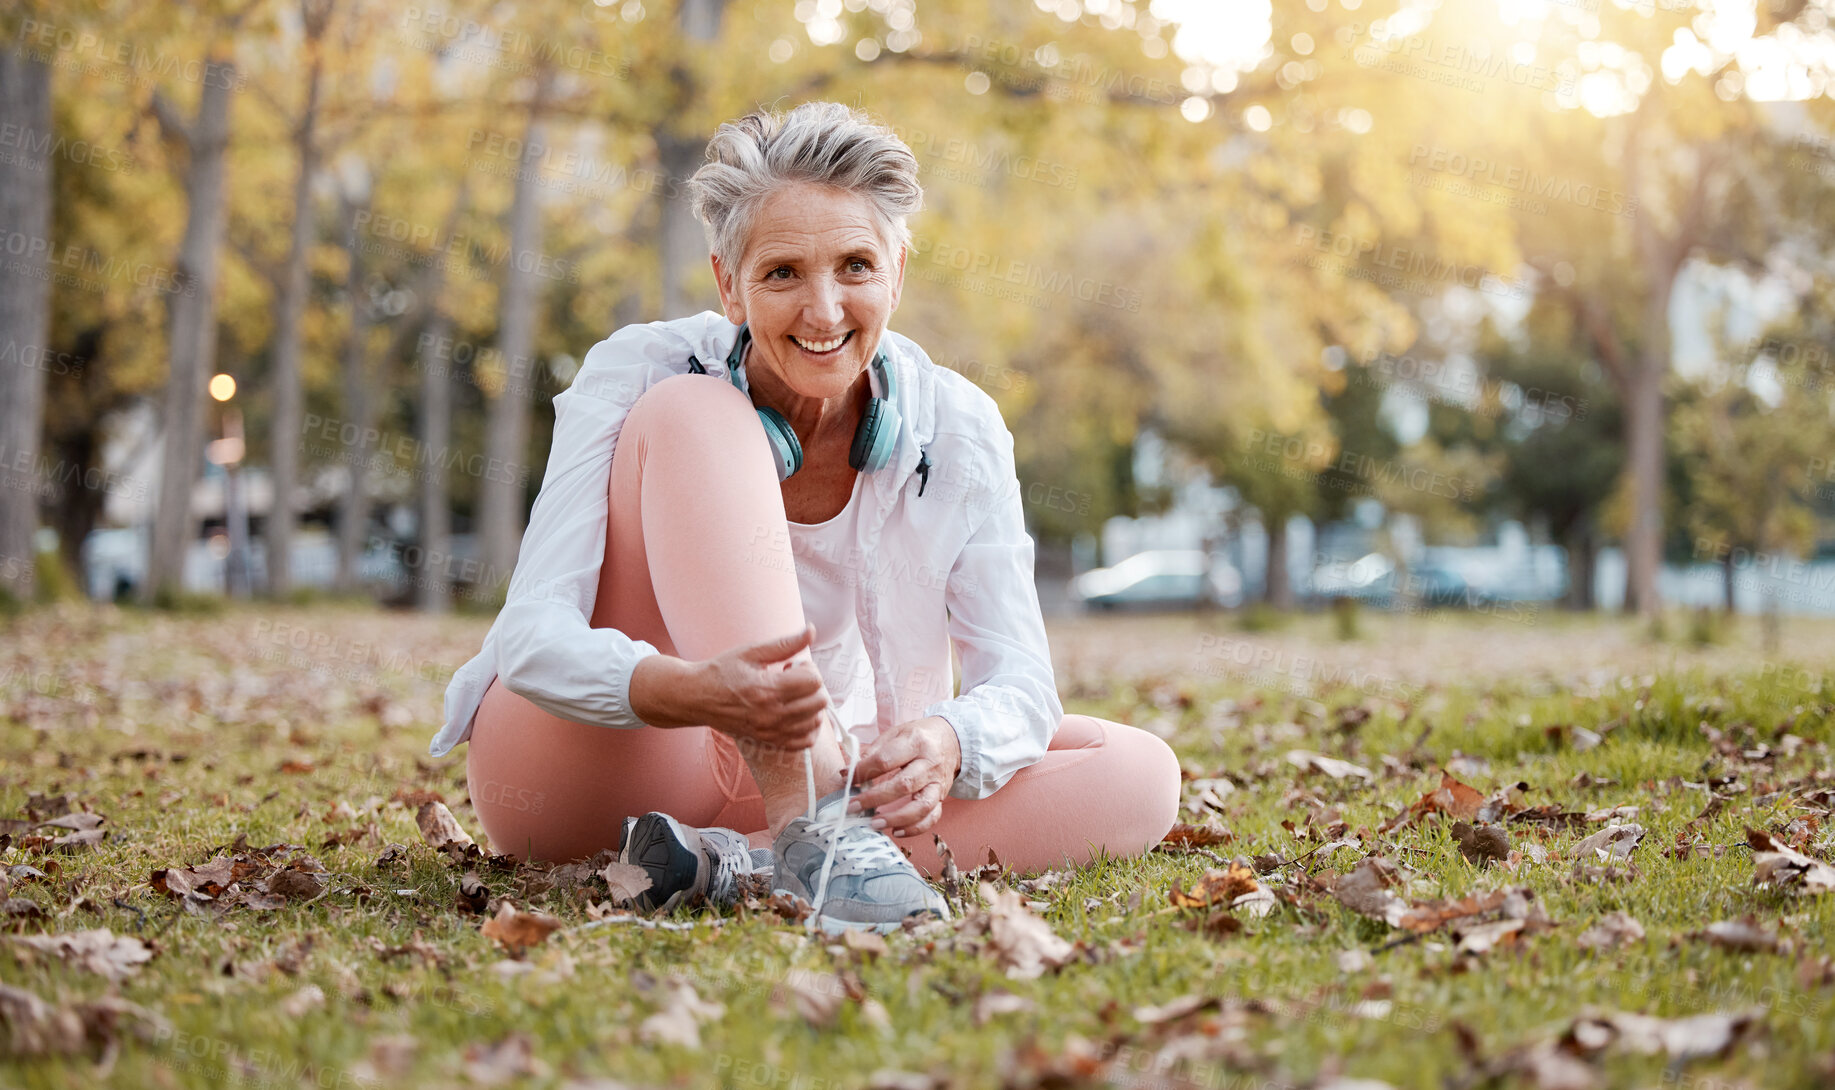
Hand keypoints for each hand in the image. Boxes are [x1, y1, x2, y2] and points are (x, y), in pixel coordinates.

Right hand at [630, 625, 830, 750]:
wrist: (696, 698)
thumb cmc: (721, 672)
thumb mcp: (751, 652)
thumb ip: (785, 643)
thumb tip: (811, 630)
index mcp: (767, 689)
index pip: (813, 681)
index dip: (808, 668)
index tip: (791, 666)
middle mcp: (771, 715)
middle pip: (819, 702)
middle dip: (811, 685)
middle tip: (792, 679)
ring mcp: (770, 731)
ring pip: (815, 722)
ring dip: (810, 705)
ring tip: (790, 695)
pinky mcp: (768, 741)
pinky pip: (804, 742)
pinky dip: (807, 727)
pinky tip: (796, 713)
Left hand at [848, 715, 960, 836]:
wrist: (953, 740)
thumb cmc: (918, 737)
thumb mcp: (896, 733)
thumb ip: (873, 752)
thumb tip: (848, 773)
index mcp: (915, 742)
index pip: (885, 760)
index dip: (862, 772)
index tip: (846, 780)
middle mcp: (929, 763)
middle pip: (903, 785)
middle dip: (874, 799)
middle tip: (852, 807)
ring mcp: (937, 783)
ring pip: (921, 806)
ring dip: (896, 818)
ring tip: (874, 824)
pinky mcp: (941, 797)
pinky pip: (932, 817)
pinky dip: (915, 828)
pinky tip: (896, 831)